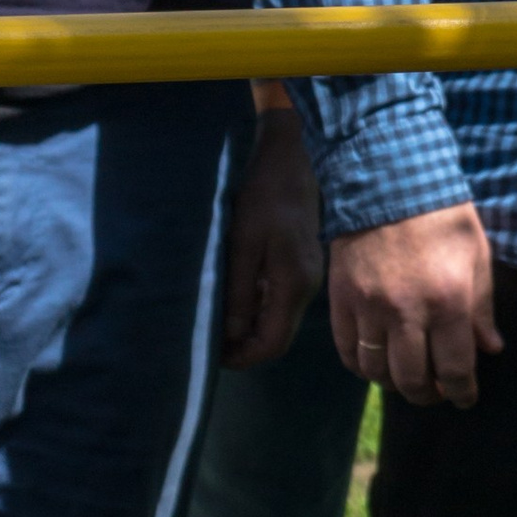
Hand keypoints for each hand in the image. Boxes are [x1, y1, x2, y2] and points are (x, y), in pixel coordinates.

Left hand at [222, 102, 324, 369]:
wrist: (293, 158)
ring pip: (278, 320)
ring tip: (217, 322)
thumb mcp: (243, 244)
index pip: (271, 344)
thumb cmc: (264, 197)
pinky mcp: (302, 266)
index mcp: (293, 286)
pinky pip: (280, 301)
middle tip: (209, 342)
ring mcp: (307, 278)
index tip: (212, 356)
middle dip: (244, 346)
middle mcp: (305, 289)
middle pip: (276, 337)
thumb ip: (239, 291)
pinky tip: (235, 299)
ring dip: (249, 328)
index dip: (242, 357)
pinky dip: (257, 309)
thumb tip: (231, 335)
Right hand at [329, 203, 500, 407]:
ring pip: (376, 371)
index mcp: (448, 302)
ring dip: (394, 383)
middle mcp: (406, 312)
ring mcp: (368, 308)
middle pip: (412, 380)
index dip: (462, 392)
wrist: (388, 178)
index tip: (465, 398)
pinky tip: (374, 361)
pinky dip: (361, 365)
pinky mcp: (341, 299)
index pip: (455, 369)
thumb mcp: (477, 257)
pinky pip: (346, 350)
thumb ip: (482, 308)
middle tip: (436, 392)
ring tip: (406, 377)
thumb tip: (489, 349)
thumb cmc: (442, 216)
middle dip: (428, 395)